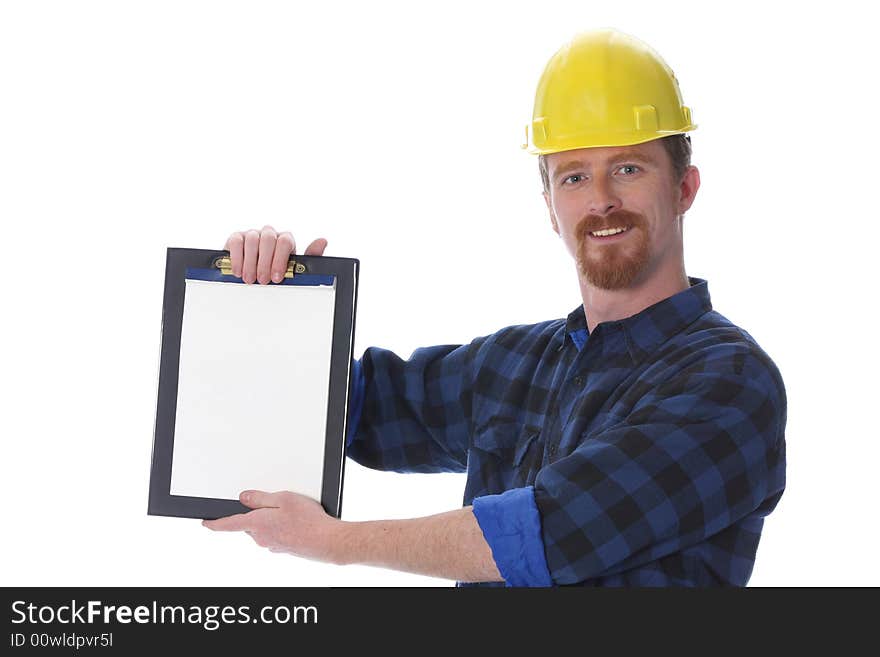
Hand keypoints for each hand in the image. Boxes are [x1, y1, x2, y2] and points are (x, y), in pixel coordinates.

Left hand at [202, 490, 346, 564]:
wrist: (328, 541)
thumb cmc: (309, 521)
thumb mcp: (283, 498)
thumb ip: (261, 498)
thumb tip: (244, 498)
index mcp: (257, 524)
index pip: (228, 524)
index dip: (214, 523)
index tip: (206, 523)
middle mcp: (261, 538)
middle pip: (249, 524)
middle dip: (256, 514)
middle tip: (274, 503)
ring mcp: (273, 545)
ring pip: (264, 530)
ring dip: (272, 520)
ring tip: (293, 512)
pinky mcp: (284, 549)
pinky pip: (276, 535)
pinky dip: (282, 528)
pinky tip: (298, 522)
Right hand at [223, 226, 327, 283]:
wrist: (254, 278)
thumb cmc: (275, 273)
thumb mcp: (293, 270)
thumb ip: (309, 257)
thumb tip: (323, 241)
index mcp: (285, 240)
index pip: (285, 241)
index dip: (280, 259)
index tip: (277, 277)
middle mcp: (270, 234)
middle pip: (268, 238)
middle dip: (265, 262)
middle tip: (263, 280)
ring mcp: (253, 234)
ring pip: (252, 239)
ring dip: (251, 262)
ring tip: (250, 279)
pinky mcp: (237, 238)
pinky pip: (236, 241)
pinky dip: (237, 257)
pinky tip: (238, 271)